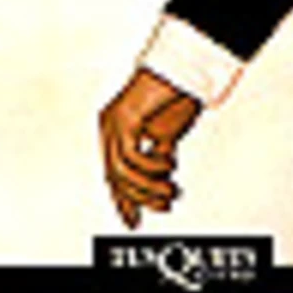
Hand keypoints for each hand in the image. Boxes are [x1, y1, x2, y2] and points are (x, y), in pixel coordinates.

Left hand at [99, 68, 201, 228]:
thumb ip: (158, 155)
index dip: (123, 201)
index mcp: (115, 130)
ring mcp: (113, 122)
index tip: (134, 223)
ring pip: (121, 172)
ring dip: (149, 187)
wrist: (182, 68)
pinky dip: (152, 167)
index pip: (113, 174)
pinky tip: (169, 164)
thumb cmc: (175, 94)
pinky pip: (131, 156)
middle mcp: (109, 127)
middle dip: (141, 198)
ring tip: (172, 190)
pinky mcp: (124, 118)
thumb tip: (159, 184)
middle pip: (114, 176)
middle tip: (167, 204)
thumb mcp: (166, 133)